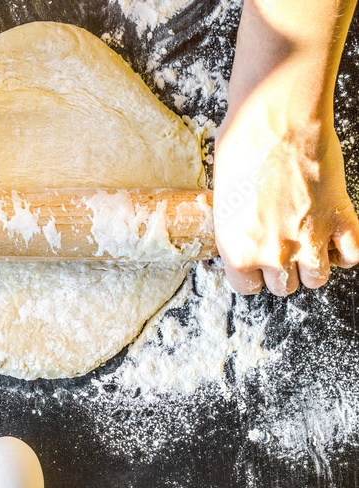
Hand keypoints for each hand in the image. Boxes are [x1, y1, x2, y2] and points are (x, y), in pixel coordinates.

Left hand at [214, 108, 358, 296]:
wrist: (279, 117)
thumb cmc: (243, 146)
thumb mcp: (223, 195)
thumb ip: (235, 226)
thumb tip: (242, 229)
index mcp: (238, 250)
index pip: (248, 287)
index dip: (254, 274)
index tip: (258, 262)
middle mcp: (273, 253)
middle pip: (284, 287)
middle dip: (284, 270)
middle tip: (285, 246)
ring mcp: (309, 238)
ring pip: (317, 278)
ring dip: (314, 264)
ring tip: (310, 242)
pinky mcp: (339, 217)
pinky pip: (352, 254)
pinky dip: (348, 252)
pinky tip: (338, 238)